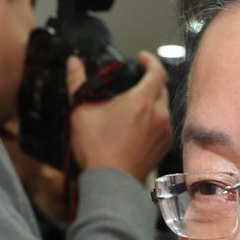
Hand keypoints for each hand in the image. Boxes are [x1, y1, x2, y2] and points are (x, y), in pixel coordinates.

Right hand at [67, 51, 171, 181]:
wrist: (112, 181)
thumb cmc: (97, 148)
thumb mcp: (81, 111)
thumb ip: (77, 82)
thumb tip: (73, 63)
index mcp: (142, 102)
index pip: (158, 72)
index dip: (151, 61)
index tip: (142, 58)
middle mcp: (160, 115)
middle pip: (162, 89)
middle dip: (151, 81)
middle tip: (135, 81)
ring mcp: (165, 132)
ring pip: (165, 108)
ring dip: (153, 102)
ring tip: (135, 103)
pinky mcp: (165, 146)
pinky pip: (164, 125)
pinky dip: (155, 119)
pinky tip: (139, 124)